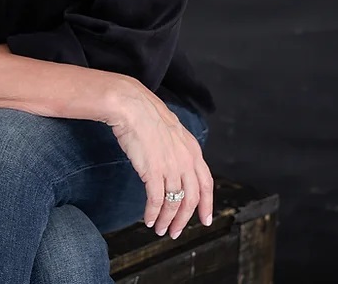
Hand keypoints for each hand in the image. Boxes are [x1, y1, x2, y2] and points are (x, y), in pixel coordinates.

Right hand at [103, 77, 213, 238]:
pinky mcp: (153, 171)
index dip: (207, 204)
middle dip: (184, 219)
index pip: (206, 183)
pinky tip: (148, 219)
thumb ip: (177, 148)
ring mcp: (171, 166)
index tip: (205, 219)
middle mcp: (186, 160)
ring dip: (167, 220)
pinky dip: (153, 214)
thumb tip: (174, 162)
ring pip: (175, 203)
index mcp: (192, 149)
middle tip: (176, 231)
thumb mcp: (171, 129)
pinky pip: (156, 201)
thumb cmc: (145, 113)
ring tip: (159, 229)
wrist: (130, 105)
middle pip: (191, 199)